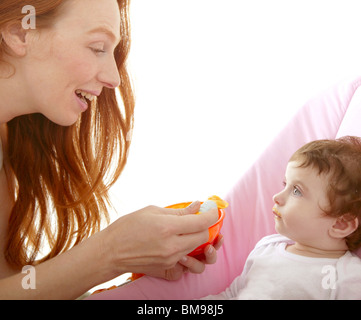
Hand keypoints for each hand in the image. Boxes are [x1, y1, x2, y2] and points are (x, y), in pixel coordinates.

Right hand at [99, 201, 218, 279]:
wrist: (110, 252)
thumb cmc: (127, 227)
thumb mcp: (152, 211)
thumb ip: (178, 211)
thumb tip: (197, 206)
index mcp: (168, 227)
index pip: (202, 222)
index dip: (212, 214)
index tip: (213, 209)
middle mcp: (172, 246)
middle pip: (203, 236)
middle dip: (205, 226)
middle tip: (198, 218)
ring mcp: (170, 260)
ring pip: (197, 249)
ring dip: (197, 238)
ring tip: (188, 231)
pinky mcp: (167, 268)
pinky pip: (187, 262)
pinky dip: (188, 252)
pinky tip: (180, 244)